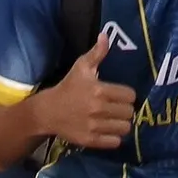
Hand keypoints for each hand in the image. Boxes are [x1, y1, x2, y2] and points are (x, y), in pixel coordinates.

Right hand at [28, 30, 137, 151]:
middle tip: (116, 108)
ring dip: (121, 124)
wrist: (47, 111)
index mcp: (99, 90)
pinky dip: (114, 137)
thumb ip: (97, 53)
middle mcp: (98, 109)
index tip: (119, 95)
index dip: (127, 95)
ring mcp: (94, 126)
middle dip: (124, 110)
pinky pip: (114, 142)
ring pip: (124, 128)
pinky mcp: (90, 140)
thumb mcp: (81, 67)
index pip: (130, 95)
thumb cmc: (68, 87)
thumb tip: (106, 35)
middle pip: (129, 112)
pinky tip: (107, 130)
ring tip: (113, 120)